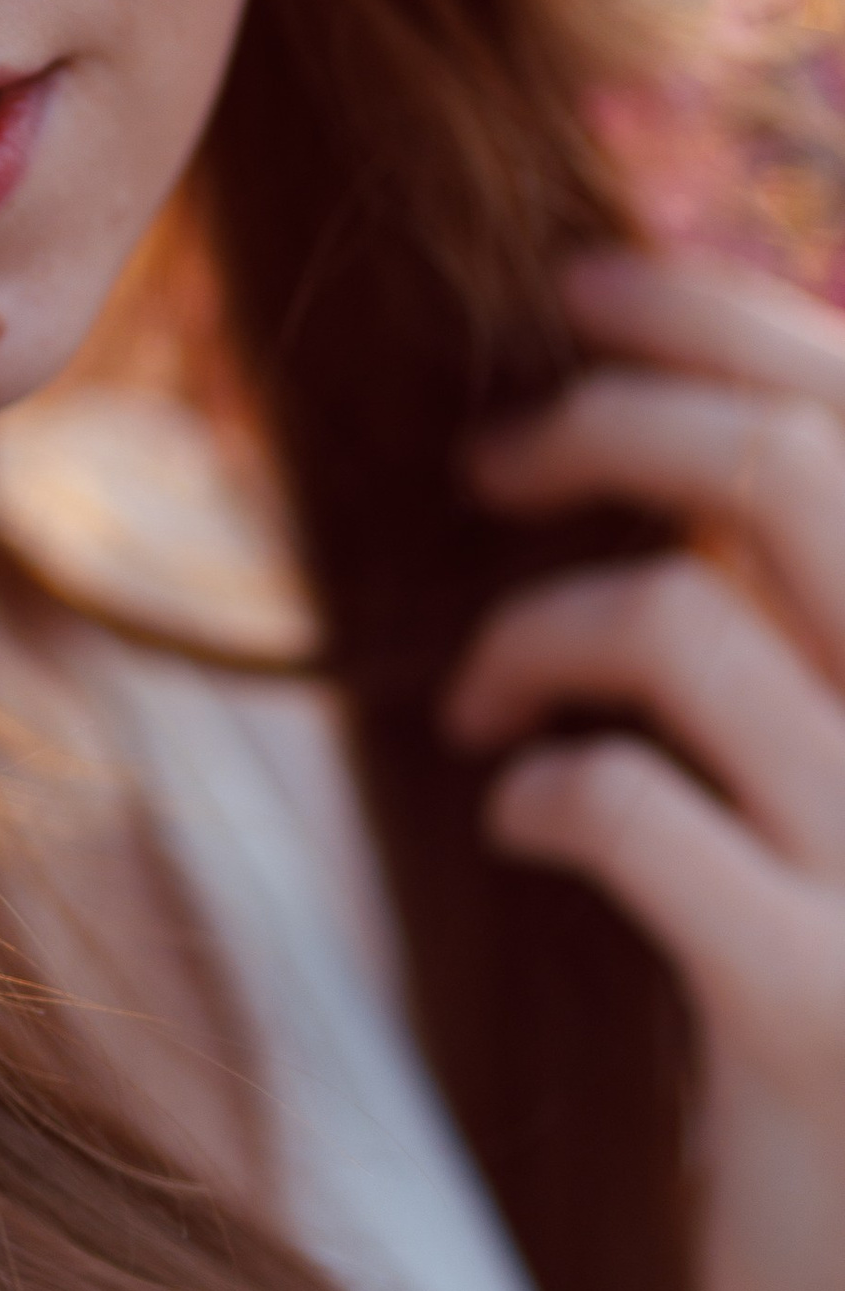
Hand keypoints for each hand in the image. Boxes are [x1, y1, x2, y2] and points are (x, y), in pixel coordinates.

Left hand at [446, 246, 844, 1290]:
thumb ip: (820, 614)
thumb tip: (684, 418)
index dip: (725, 316)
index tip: (581, 284)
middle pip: (785, 472)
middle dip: (608, 422)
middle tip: (485, 459)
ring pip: (680, 620)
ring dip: (536, 630)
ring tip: (480, 693)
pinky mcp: (820, 1006)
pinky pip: (627, 807)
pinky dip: (543, 784)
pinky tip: (524, 817)